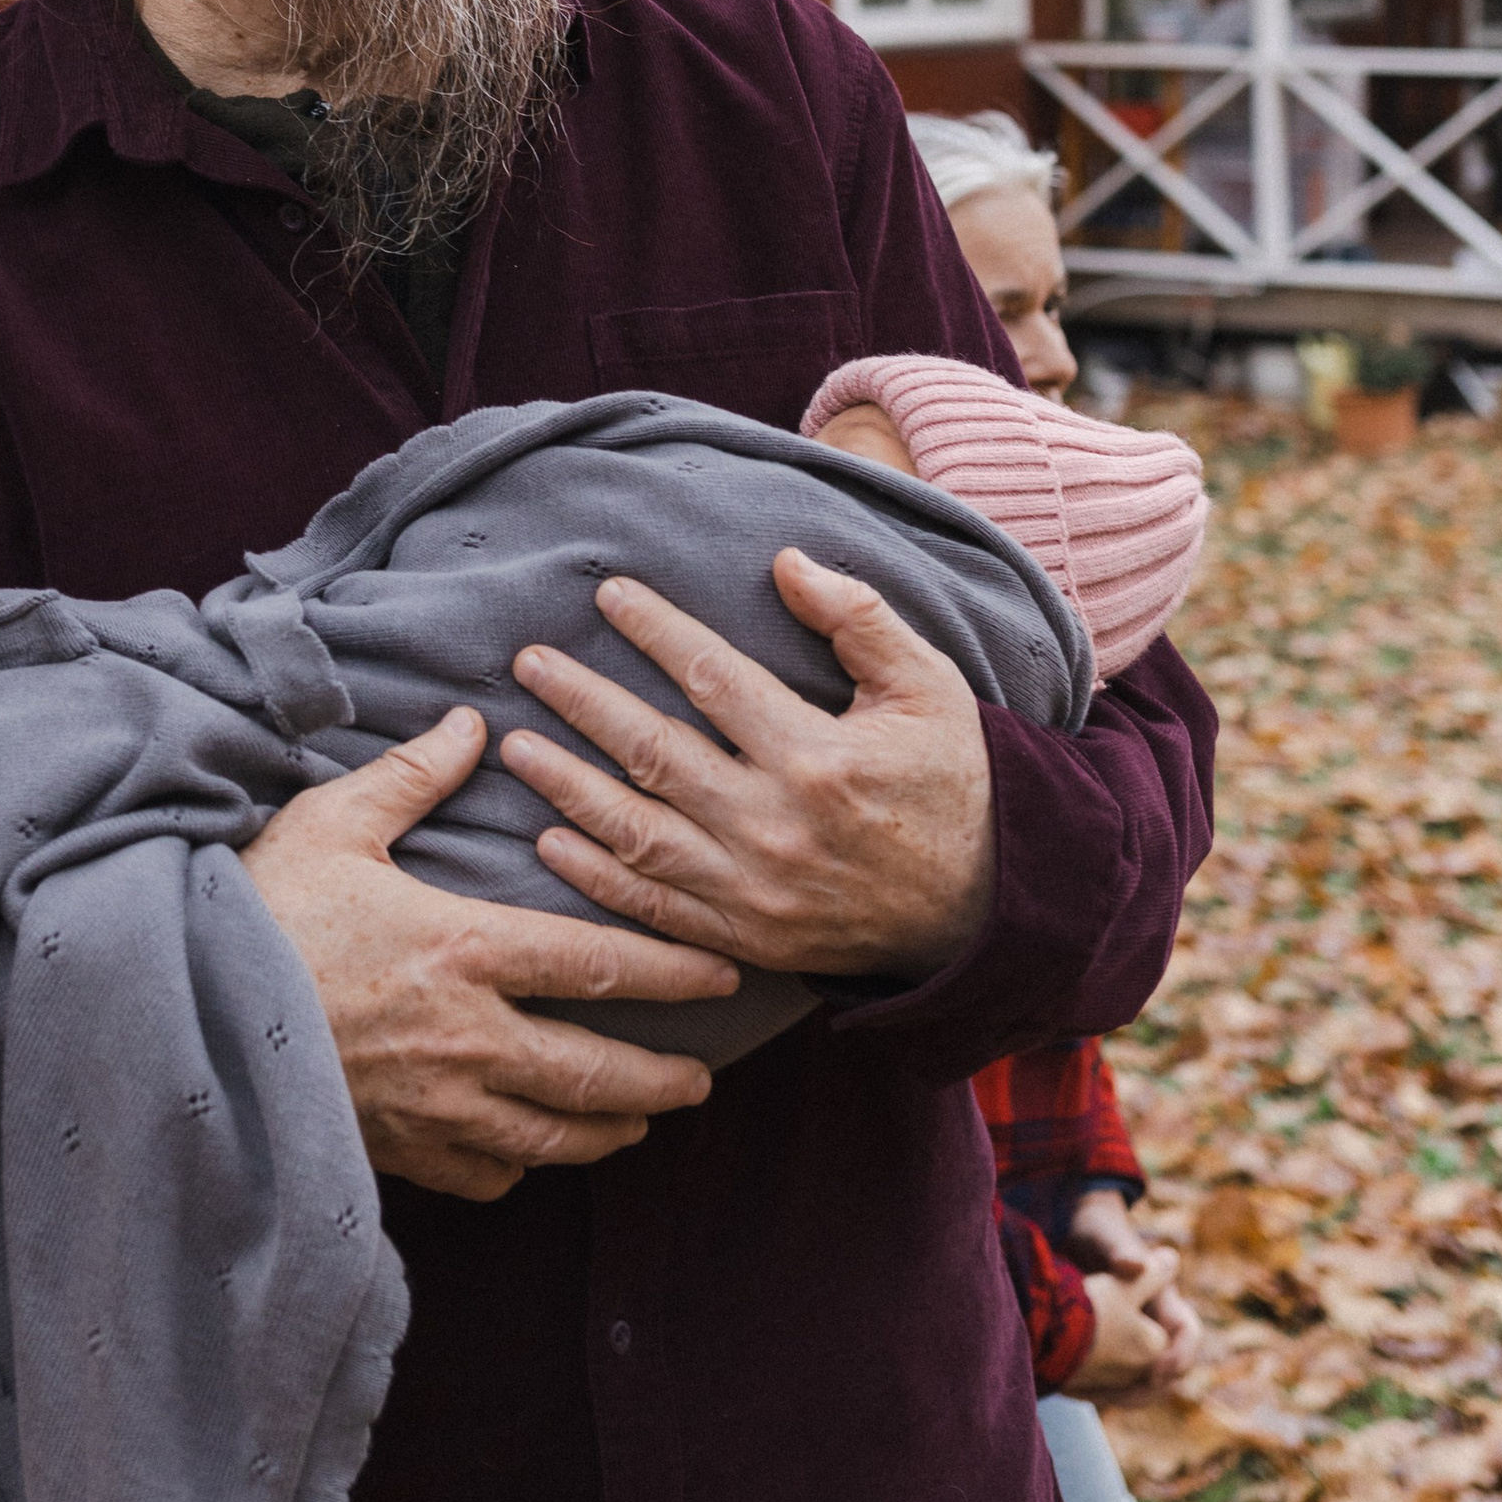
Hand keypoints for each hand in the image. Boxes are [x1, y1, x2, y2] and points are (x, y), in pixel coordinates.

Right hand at [237, 706, 739, 1202]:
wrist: (179, 1018)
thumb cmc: (256, 911)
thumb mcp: (332, 824)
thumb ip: (411, 777)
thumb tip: (469, 723)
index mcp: (463, 949)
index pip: (598, 964)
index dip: (673, 970)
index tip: (726, 972)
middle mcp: (465, 1037)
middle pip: (593, 1070)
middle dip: (660, 1078)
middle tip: (703, 1081)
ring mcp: (432, 1105)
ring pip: (549, 1137)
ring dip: (604, 1131)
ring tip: (637, 1122)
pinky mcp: (393, 1150)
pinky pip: (478, 1176)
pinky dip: (514, 1170)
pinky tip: (527, 1156)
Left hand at [497, 552, 995, 980]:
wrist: (986, 908)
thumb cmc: (953, 780)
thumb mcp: (927, 685)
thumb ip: (859, 617)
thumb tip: (786, 561)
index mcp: (818, 758)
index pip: (713, 680)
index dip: (655, 631)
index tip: (609, 594)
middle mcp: (775, 829)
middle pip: (654, 753)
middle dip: (583, 703)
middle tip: (529, 662)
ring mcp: (754, 894)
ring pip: (637, 834)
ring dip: (568, 787)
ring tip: (515, 744)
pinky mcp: (745, 940)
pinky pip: (653, 908)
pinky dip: (594, 877)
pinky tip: (548, 840)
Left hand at [1071, 1190, 1202, 1383]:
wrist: (1077, 1230)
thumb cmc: (1095, 1228)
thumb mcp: (1103, 1235)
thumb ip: (1118, 1248)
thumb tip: (1135, 1264)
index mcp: (1164, 1295)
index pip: (1189, 1333)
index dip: (1180, 1355)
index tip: (1154, 1371)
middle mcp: (1156, 1318)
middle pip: (1172, 1365)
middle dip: (1153, 1386)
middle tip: (1121, 1396)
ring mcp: (1138, 1332)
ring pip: (1148, 1376)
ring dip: (1132, 1393)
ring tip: (1101, 1399)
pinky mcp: (1116, 1344)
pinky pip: (1122, 1376)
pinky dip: (1109, 1387)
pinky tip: (1082, 1392)